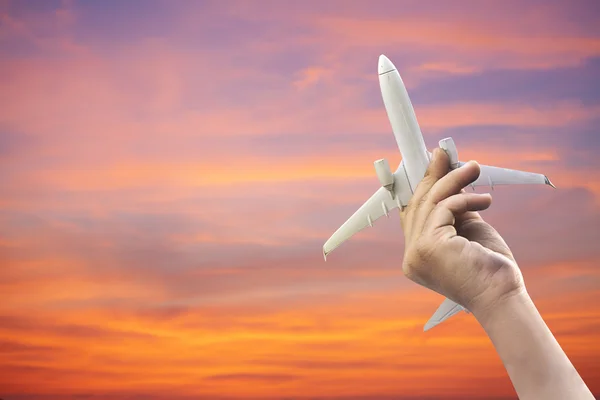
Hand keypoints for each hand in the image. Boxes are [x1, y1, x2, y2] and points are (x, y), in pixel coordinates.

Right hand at [399, 148, 525, 315]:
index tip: (434, 166)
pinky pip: (444, 208)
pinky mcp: (428, 246)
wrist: (503, 297)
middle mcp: (411, 256)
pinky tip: (484, 200)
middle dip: (433, 176)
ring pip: (430, 202)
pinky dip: (464, 199)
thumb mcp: (469, 230)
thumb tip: (451, 177)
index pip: (412, 214)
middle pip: (417, 205)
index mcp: (417, 256)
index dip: (422, 187)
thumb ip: (455, 208)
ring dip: (453, 180)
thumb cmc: (490, 270)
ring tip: (473, 168)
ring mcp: (416, 252)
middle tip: (445, 154)